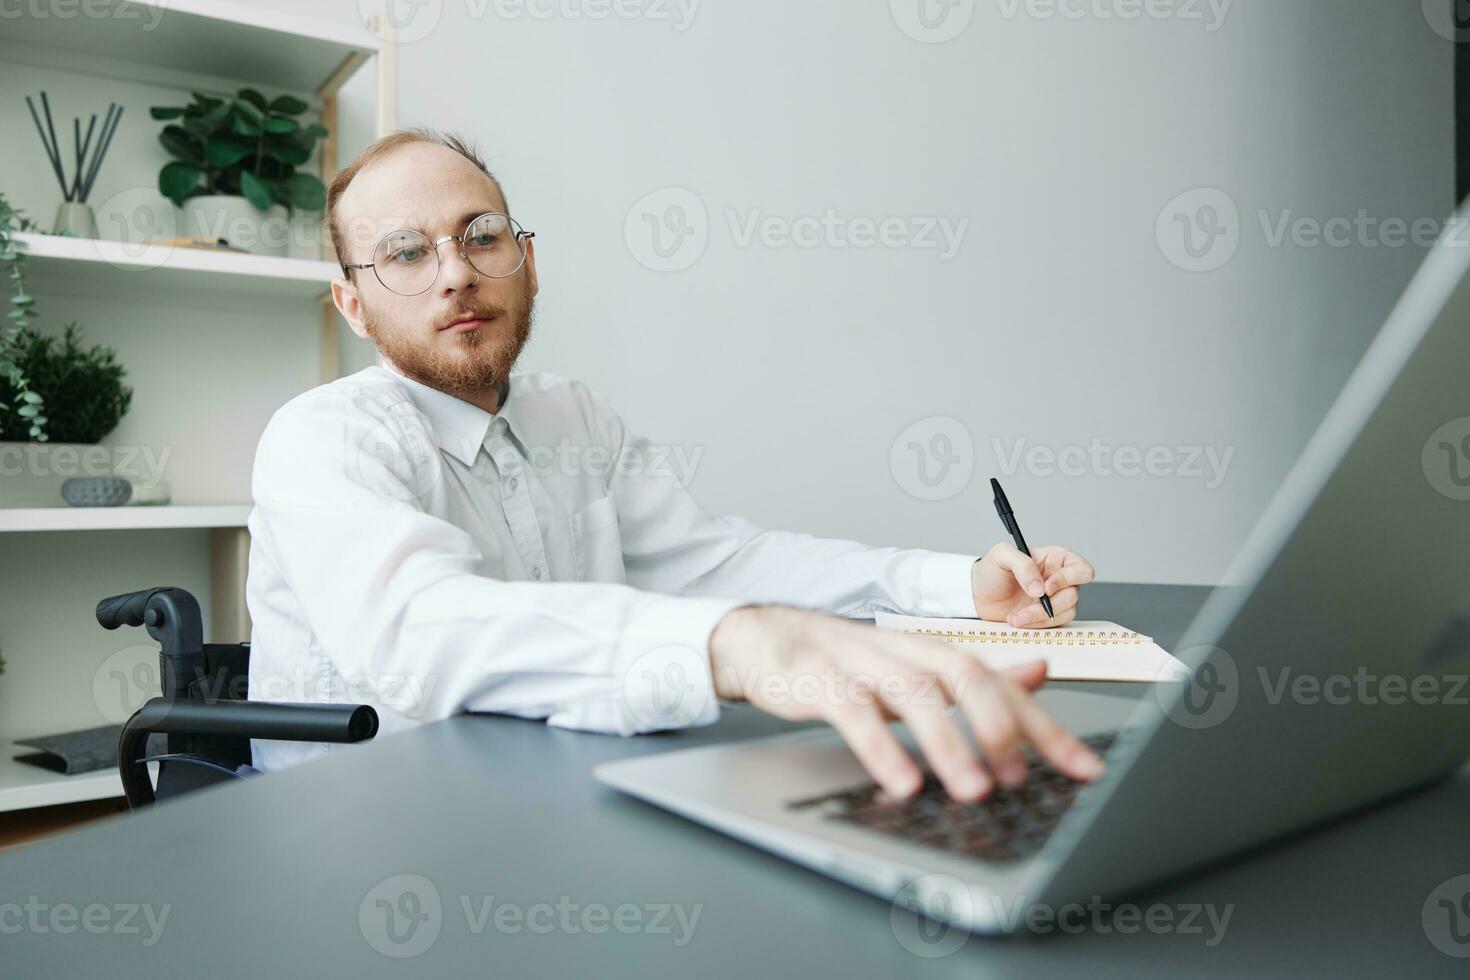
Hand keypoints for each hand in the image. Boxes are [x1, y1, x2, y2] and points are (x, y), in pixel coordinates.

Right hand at [707, 605, 1102, 801]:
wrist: (758, 637)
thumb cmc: (839, 661)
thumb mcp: (911, 668)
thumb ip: (973, 676)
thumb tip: (1039, 674)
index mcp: (929, 649)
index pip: (999, 682)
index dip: (1044, 724)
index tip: (1084, 768)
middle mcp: (900, 649)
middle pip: (962, 675)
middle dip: (999, 725)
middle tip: (1022, 775)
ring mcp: (856, 660)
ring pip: (912, 692)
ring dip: (948, 742)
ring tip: (974, 788)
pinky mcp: (814, 678)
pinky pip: (851, 711)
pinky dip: (880, 747)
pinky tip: (901, 781)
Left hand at [971, 542, 1095, 627]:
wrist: (977, 595)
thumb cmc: (990, 570)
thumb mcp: (1001, 555)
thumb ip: (1022, 565)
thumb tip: (1040, 588)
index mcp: (1054, 559)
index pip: (1080, 568)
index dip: (1068, 579)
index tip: (1046, 588)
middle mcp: (1059, 578)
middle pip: (1074, 594)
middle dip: (1049, 604)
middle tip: (1026, 606)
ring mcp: (1055, 599)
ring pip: (1066, 612)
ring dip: (1040, 617)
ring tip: (1016, 616)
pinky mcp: (1047, 616)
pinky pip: (1055, 624)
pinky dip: (1037, 625)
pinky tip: (1018, 620)